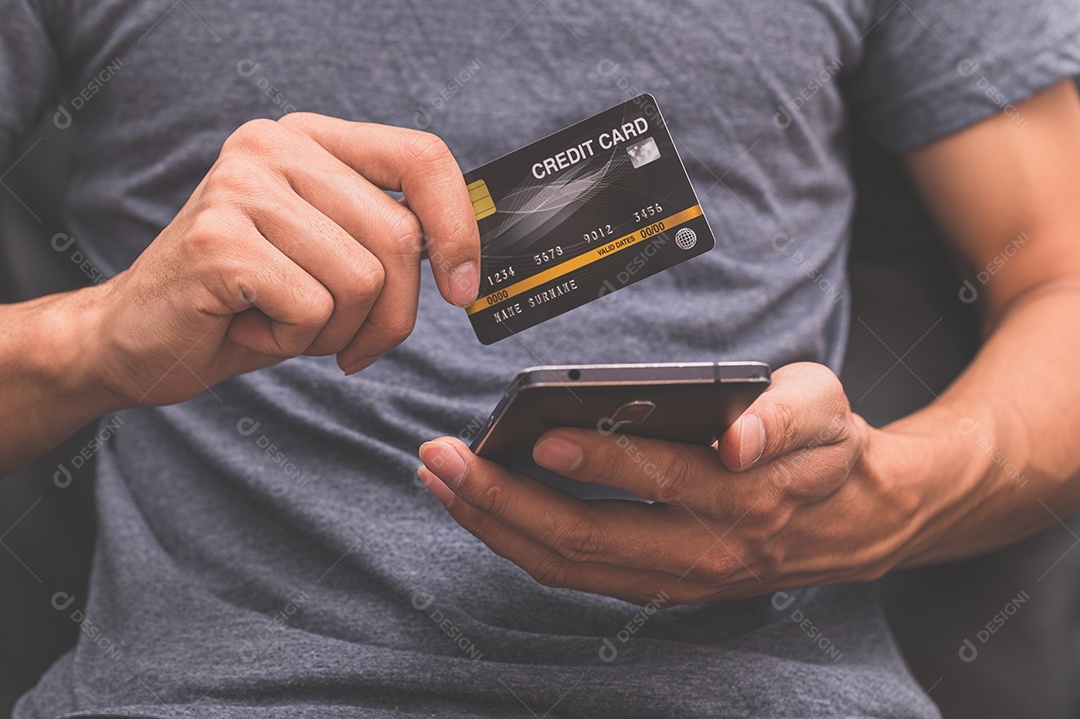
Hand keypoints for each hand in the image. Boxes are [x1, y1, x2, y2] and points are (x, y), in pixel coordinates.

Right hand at [85, 114, 478, 406]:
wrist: (139, 339)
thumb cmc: (248, 304)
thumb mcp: (329, 258)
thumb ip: (385, 240)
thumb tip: (467, 263)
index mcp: (311, 139)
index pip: (422, 157)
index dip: (458, 228)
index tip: (462, 289)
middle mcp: (274, 146)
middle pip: (398, 237)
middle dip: (390, 316)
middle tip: (351, 344)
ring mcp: (241, 186)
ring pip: (361, 280)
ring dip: (333, 331)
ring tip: (279, 321)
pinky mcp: (218, 239)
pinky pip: (311, 309)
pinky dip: (291, 344)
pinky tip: (248, 328)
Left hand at [418, 363, 915, 604]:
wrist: (854, 519)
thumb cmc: (828, 448)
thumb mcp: (826, 408)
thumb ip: (787, 417)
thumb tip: (737, 441)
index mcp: (745, 500)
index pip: (657, 479)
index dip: (596, 460)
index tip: (536, 435)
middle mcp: (703, 552)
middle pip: (586, 538)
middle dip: (503, 500)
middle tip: (441, 458)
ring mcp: (676, 578)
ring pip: (568, 565)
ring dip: (495, 525)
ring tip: (440, 481)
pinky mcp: (659, 585)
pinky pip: (576, 573)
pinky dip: (519, 541)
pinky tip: (482, 507)